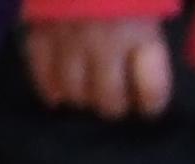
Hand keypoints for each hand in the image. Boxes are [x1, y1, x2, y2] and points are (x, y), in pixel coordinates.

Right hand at [25, 19, 174, 115]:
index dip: (152, 104)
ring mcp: (68, 39)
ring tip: (88, 97)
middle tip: (117, 104)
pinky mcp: (38, 30)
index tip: (150, 106)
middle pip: (109, 99)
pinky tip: (57, 97)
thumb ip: (154, 25)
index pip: (151, 91)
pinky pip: (40, 71)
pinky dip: (49, 88)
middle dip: (115, 107)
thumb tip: (155, 52)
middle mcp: (104, 43)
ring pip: (75, 91)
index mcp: (139, 32)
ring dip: (83, 99)